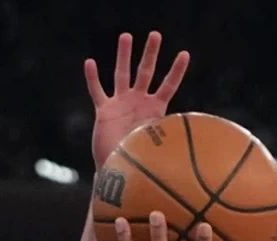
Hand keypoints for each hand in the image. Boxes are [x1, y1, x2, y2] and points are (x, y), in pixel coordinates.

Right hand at [86, 31, 189, 168]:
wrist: (120, 170)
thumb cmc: (141, 160)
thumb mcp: (159, 143)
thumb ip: (169, 135)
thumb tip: (186, 141)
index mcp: (154, 109)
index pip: (168, 85)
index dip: (176, 71)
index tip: (184, 54)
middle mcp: (138, 102)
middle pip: (145, 71)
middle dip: (150, 53)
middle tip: (155, 35)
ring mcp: (121, 104)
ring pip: (121, 74)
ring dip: (124, 55)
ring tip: (126, 36)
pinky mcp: (104, 111)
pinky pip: (97, 91)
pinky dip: (93, 78)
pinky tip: (90, 63)